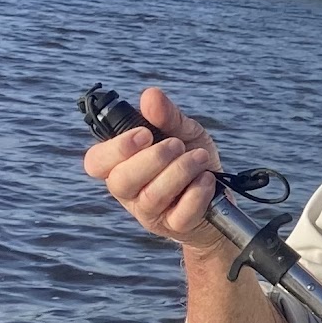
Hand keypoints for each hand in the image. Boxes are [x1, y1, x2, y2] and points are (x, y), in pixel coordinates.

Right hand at [82, 87, 224, 253]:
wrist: (225, 194)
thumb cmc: (192, 160)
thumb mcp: (184, 132)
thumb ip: (167, 116)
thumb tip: (150, 95)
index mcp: (122, 164)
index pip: (97, 162)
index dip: (116, 149)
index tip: (144, 134)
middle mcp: (130, 191)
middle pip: (120, 181)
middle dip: (152, 159)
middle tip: (177, 145)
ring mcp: (151, 213)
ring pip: (151, 197)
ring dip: (179, 172)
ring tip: (200, 157)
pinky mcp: (175, 227)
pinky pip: (180, 215)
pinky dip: (196, 194)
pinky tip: (207, 180)